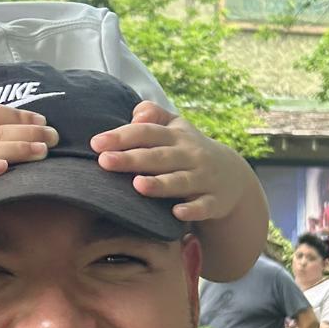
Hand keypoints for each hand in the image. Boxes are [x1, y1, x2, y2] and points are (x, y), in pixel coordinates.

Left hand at [90, 103, 246, 221]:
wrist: (232, 176)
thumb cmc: (189, 150)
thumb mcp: (175, 128)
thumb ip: (153, 115)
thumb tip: (135, 115)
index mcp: (176, 136)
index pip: (147, 132)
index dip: (122, 137)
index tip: (96, 143)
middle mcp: (190, 155)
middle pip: (159, 156)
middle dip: (132, 158)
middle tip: (105, 161)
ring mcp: (203, 179)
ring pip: (180, 181)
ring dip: (160, 184)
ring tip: (138, 185)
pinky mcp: (214, 202)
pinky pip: (203, 206)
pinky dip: (192, 210)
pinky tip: (176, 212)